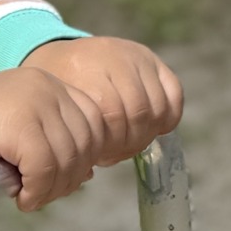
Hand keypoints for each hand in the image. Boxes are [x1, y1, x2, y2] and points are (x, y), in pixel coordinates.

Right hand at [0, 65, 107, 212]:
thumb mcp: (15, 136)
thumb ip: (52, 144)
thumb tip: (88, 173)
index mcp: (47, 83)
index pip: (95, 121)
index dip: (86, 157)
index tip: (58, 180)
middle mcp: (45, 85)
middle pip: (88, 142)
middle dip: (70, 178)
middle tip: (42, 195)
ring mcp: (33, 100)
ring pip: (69, 158)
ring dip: (52, 189)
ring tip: (30, 199)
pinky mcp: (18, 122)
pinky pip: (46, 167)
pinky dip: (38, 191)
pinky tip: (20, 199)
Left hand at [19, 36, 183, 170]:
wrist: (60, 57)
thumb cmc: (56, 92)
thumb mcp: (55, 109)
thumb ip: (72, 136)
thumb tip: (88, 174)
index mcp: (83, 68)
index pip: (112, 115)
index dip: (112, 145)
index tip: (101, 157)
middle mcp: (114, 57)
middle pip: (138, 112)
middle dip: (130, 142)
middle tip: (115, 153)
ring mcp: (136, 56)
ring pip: (157, 107)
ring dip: (147, 133)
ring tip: (128, 142)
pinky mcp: (152, 60)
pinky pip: (174, 93)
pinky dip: (167, 117)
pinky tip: (151, 128)